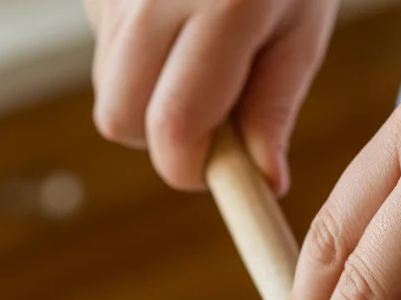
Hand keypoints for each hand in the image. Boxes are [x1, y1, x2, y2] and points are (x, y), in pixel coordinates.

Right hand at [83, 0, 338, 193]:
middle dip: (158, 137)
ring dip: (146, 91)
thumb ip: (275, 106)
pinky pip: (101, 41)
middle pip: (119, 117)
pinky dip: (134, 49)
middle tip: (206, 112)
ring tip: (195, 47)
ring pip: (107, 83)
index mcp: (223, 9)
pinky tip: (170, 12)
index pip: (175, 127)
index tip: (211, 171)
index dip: (188, 168)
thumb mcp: (300, 28)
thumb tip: (263, 181)